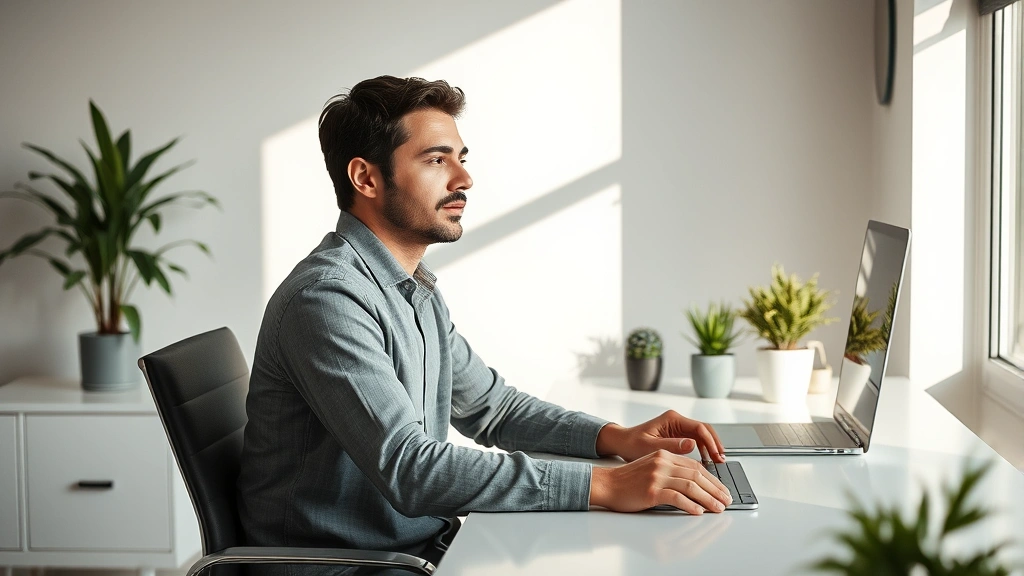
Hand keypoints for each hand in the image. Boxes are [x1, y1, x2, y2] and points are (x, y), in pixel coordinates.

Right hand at [589, 449, 732, 513]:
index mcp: (664, 455)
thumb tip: (696, 484)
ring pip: (691, 487)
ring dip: (708, 499)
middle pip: (697, 475)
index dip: (713, 479)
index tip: (722, 490)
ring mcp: (657, 476)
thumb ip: (672, 470)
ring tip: (718, 508)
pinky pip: (677, 498)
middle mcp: (662, 463)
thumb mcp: (652, 466)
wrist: (606, 484)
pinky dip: (690, 506)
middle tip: (726, 500)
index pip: (696, 466)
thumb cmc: (628, 480)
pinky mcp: (651, 491)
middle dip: (715, 489)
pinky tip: (698, 511)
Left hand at [596, 410, 725, 462]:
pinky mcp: (676, 435)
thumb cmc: (632, 444)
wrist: (622, 443)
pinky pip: (695, 440)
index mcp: (672, 419)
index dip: (711, 442)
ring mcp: (677, 427)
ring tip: (717, 462)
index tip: (717, 455)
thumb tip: (692, 444)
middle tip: (722, 460)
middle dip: (714, 444)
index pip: (699, 428)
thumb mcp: (651, 447)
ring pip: (701, 435)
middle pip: (704, 430)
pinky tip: (706, 461)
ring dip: (710, 447)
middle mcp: (676, 420)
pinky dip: (703, 449)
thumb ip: (672, 445)